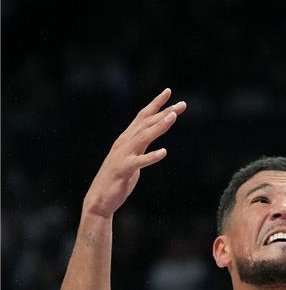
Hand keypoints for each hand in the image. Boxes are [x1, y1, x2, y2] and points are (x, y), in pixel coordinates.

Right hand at [83, 89, 185, 218]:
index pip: (142, 116)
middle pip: (146, 123)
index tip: (168, 91)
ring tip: (173, 117)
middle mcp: (124, 143)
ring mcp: (123, 155)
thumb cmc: (118, 178)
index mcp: (126, 139)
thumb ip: (141, 145)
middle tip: (182, 105)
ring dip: (159, 127)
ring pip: (143, 137)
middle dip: (164, 112)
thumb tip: (152, 133)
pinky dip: (151, 157)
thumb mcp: (132, 157)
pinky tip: (163, 152)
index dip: (155, 103)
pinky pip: (139, 162)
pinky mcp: (123, 170)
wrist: (100, 198)